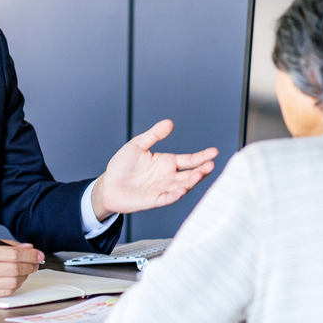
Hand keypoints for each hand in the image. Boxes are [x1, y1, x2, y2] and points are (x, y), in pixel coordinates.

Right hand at [0, 238, 43, 297]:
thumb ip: (3, 245)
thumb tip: (25, 247)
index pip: (12, 254)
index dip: (30, 255)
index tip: (38, 254)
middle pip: (15, 269)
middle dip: (30, 265)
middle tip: (35, 262)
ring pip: (12, 283)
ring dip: (23, 276)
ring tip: (25, 270)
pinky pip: (4, 292)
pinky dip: (14, 285)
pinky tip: (15, 279)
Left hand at [91, 119, 217, 219]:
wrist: (108, 184)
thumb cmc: (122, 165)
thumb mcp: (137, 145)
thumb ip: (154, 135)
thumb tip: (169, 122)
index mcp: (167, 162)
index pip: (189, 160)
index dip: (202, 156)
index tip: (214, 152)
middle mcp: (168, 176)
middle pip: (190, 174)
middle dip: (201, 170)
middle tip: (210, 165)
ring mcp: (162, 188)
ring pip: (182, 186)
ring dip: (191, 181)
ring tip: (199, 175)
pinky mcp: (154, 200)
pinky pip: (167, 197)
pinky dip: (175, 195)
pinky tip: (181, 190)